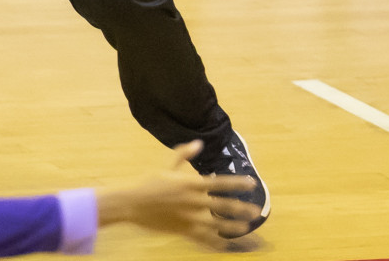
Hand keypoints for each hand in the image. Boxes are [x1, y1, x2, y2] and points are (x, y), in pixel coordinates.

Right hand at [95, 141, 260, 247]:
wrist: (133, 203)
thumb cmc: (149, 183)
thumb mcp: (166, 165)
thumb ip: (183, 153)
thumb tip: (199, 143)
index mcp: (191, 183)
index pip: (220, 182)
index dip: (237, 183)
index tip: (251, 183)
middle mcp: (193, 201)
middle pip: (222, 205)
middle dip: (241, 208)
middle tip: (256, 210)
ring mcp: (189, 217)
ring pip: (216, 224)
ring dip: (233, 226)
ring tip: (246, 227)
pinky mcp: (183, 230)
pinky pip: (203, 238)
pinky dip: (215, 242)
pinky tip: (226, 245)